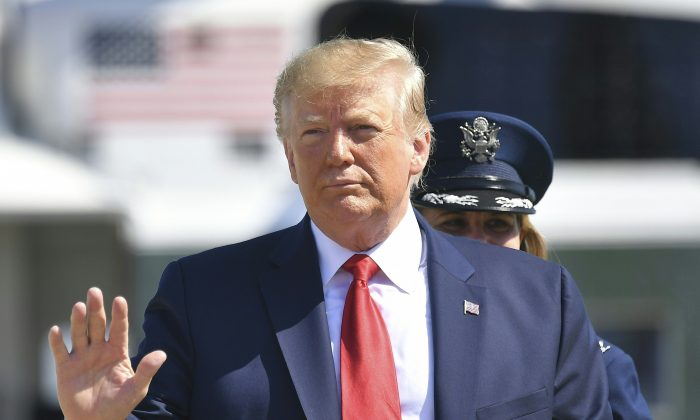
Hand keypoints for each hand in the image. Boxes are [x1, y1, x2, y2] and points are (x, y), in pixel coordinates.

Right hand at [48, 287, 166, 419]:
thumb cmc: (119, 405)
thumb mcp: (136, 388)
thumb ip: (147, 370)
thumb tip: (162, 354)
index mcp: (117, 351)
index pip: (119, 328)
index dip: (119, 314)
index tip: (119, 300)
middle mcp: (99, 349)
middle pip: (97, 325)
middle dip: (96, 309)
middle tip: (94, 291)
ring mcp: (82, 357)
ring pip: (79, 334)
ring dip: (78, 320)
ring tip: (79, 306)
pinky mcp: (65, 369)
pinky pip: (60, 352)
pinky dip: (56, 342)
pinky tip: (56, 330)